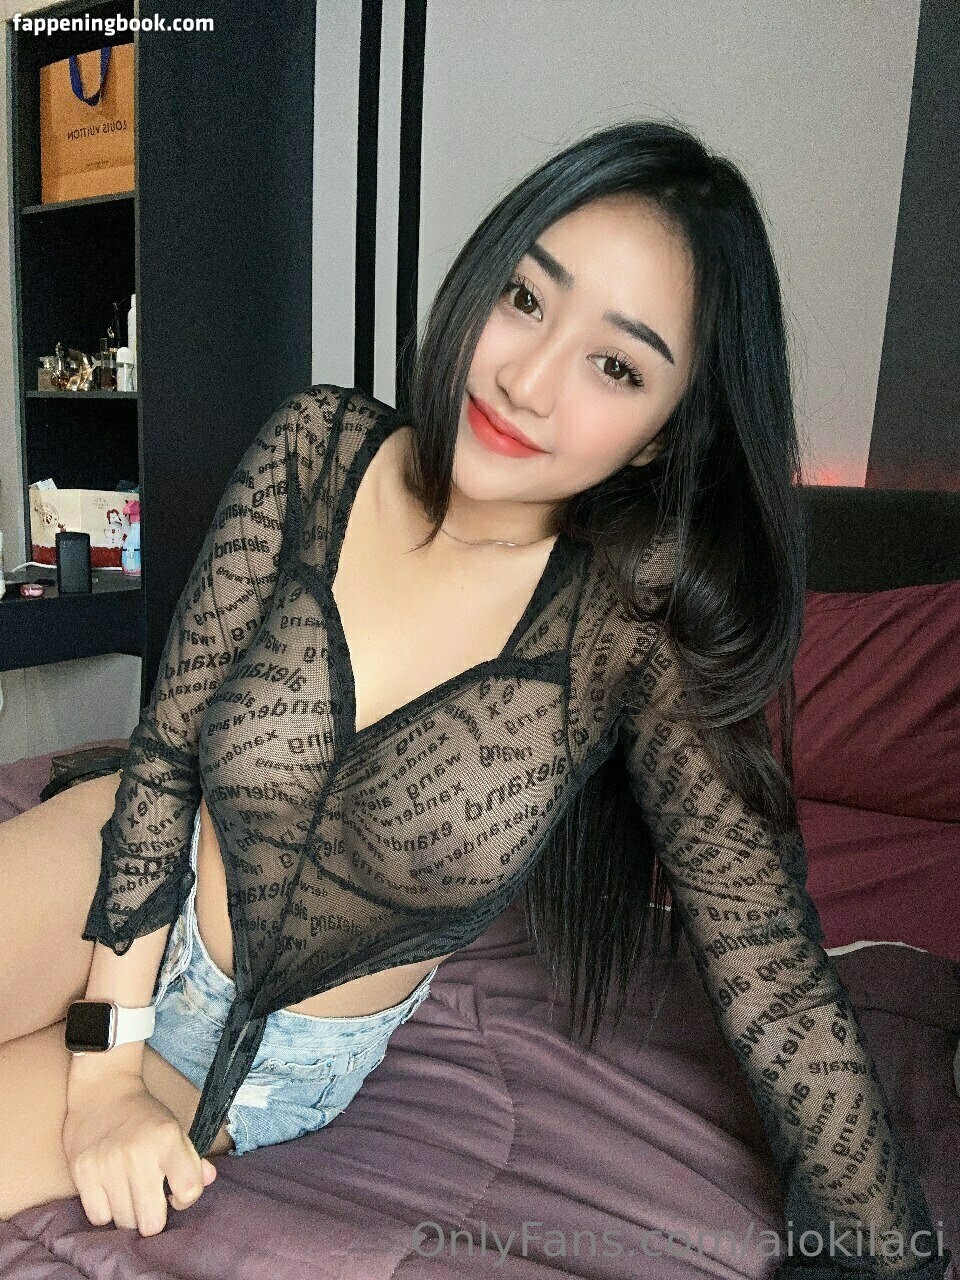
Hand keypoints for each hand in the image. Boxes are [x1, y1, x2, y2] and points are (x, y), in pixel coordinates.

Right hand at [62, 1072, 216, 1234]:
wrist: (102, 1090)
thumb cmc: (144, 1115)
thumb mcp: (175, 1129)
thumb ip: (193, 1159)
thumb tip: (208, 1180)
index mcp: (167, 1139)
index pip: (189, 1191)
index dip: (185, 1198)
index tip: (175, 1191)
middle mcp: (138, 1154)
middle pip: (151, 1223)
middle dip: (153, 1218)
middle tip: (150, 1202)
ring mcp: (107, 1165)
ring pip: (124, 1223)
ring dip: (129, 1214)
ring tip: (128, 1193)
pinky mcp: (82, 1172)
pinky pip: (98, 1217)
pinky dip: (105, 1211)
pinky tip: (109, 1192)